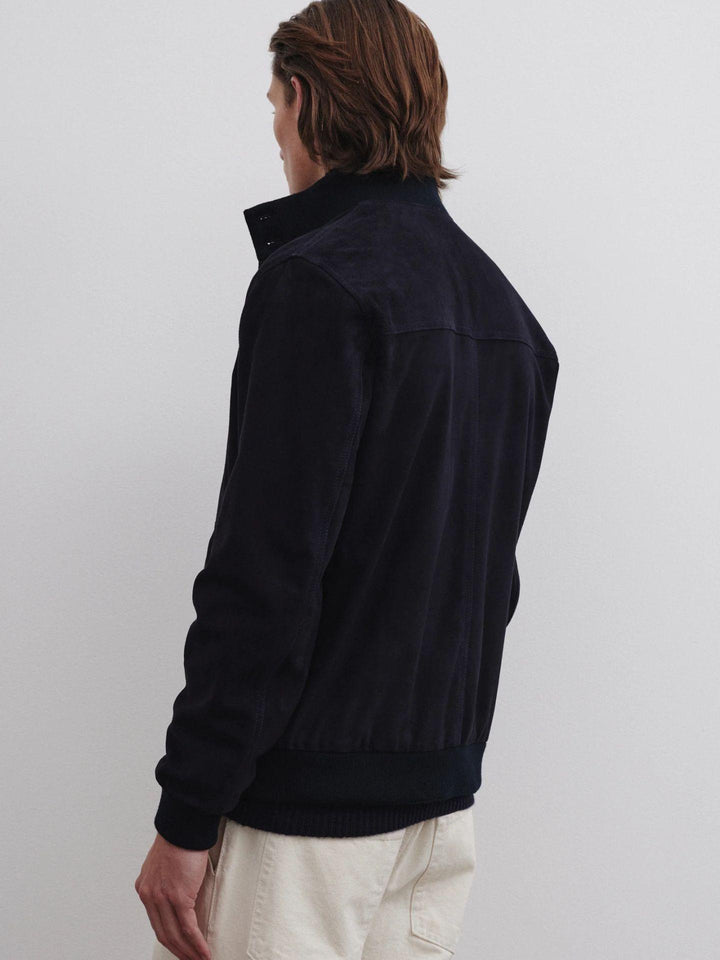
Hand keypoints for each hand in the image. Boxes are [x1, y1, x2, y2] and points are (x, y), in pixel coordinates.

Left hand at [135, 833, 211, 959]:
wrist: (184, 827)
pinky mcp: (178, 897)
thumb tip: (183, 894)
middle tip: (190, 959)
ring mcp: (162, 898)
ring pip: (175, 935)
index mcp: (144, 888)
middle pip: (163, 933)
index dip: (169, 938)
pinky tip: (204, 952)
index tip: (179, 947)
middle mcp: (149, 895)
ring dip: (189, 951)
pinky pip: (188, 928)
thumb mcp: (166, 864)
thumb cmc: (179, 839)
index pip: (155, 922)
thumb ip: (168, 882)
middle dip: (178, 950)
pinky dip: (197, 943)